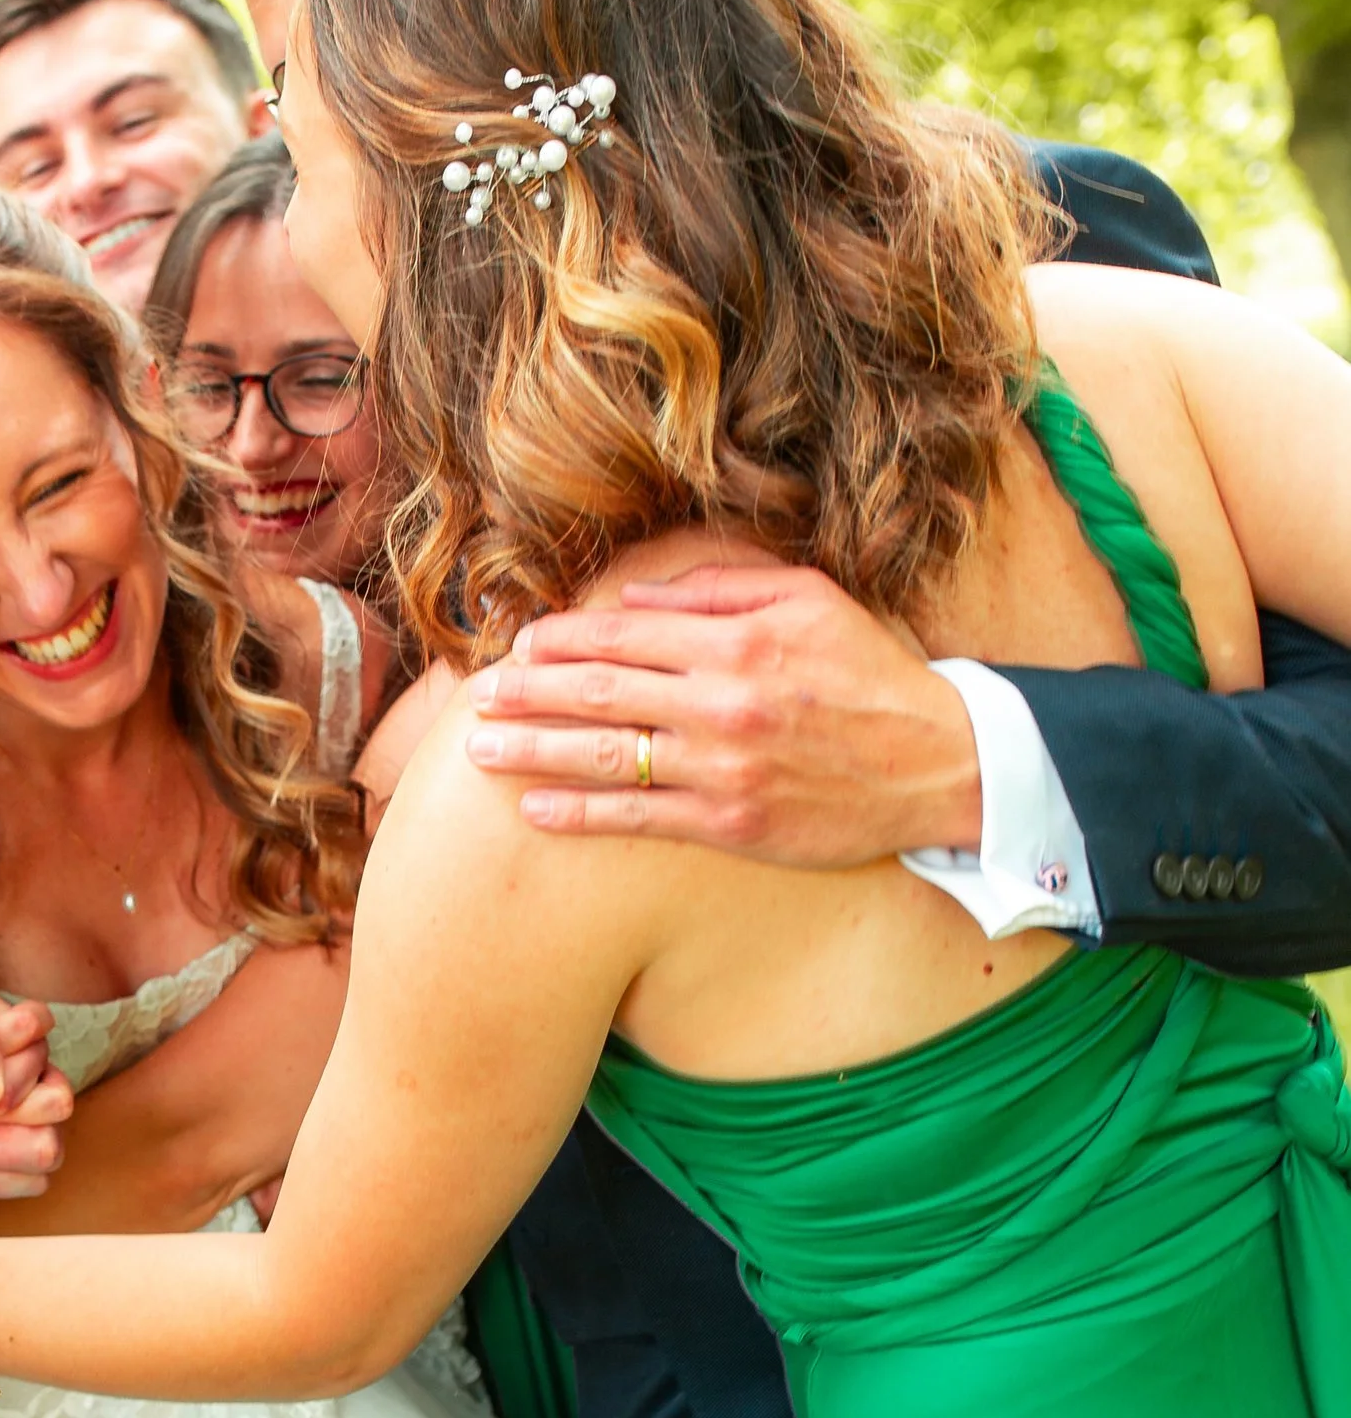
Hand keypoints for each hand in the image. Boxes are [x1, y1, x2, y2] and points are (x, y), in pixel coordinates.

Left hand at [464, 563, 984, 866]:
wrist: (938, 763)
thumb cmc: (870, 673)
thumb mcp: (808, 601)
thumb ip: (717, 591)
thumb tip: (631, 601)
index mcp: (737, 642)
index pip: (622, 636)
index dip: (560, 639)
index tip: (519, 644)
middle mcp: (721, 704)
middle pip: (599, 693)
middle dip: (528, 693)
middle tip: (479, 697)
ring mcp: (723, 769)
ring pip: (606, 757)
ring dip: (533, 752)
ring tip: (481, 751)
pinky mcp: (731, 825)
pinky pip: (639, 819)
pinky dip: (580, 815)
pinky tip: (534, 811)